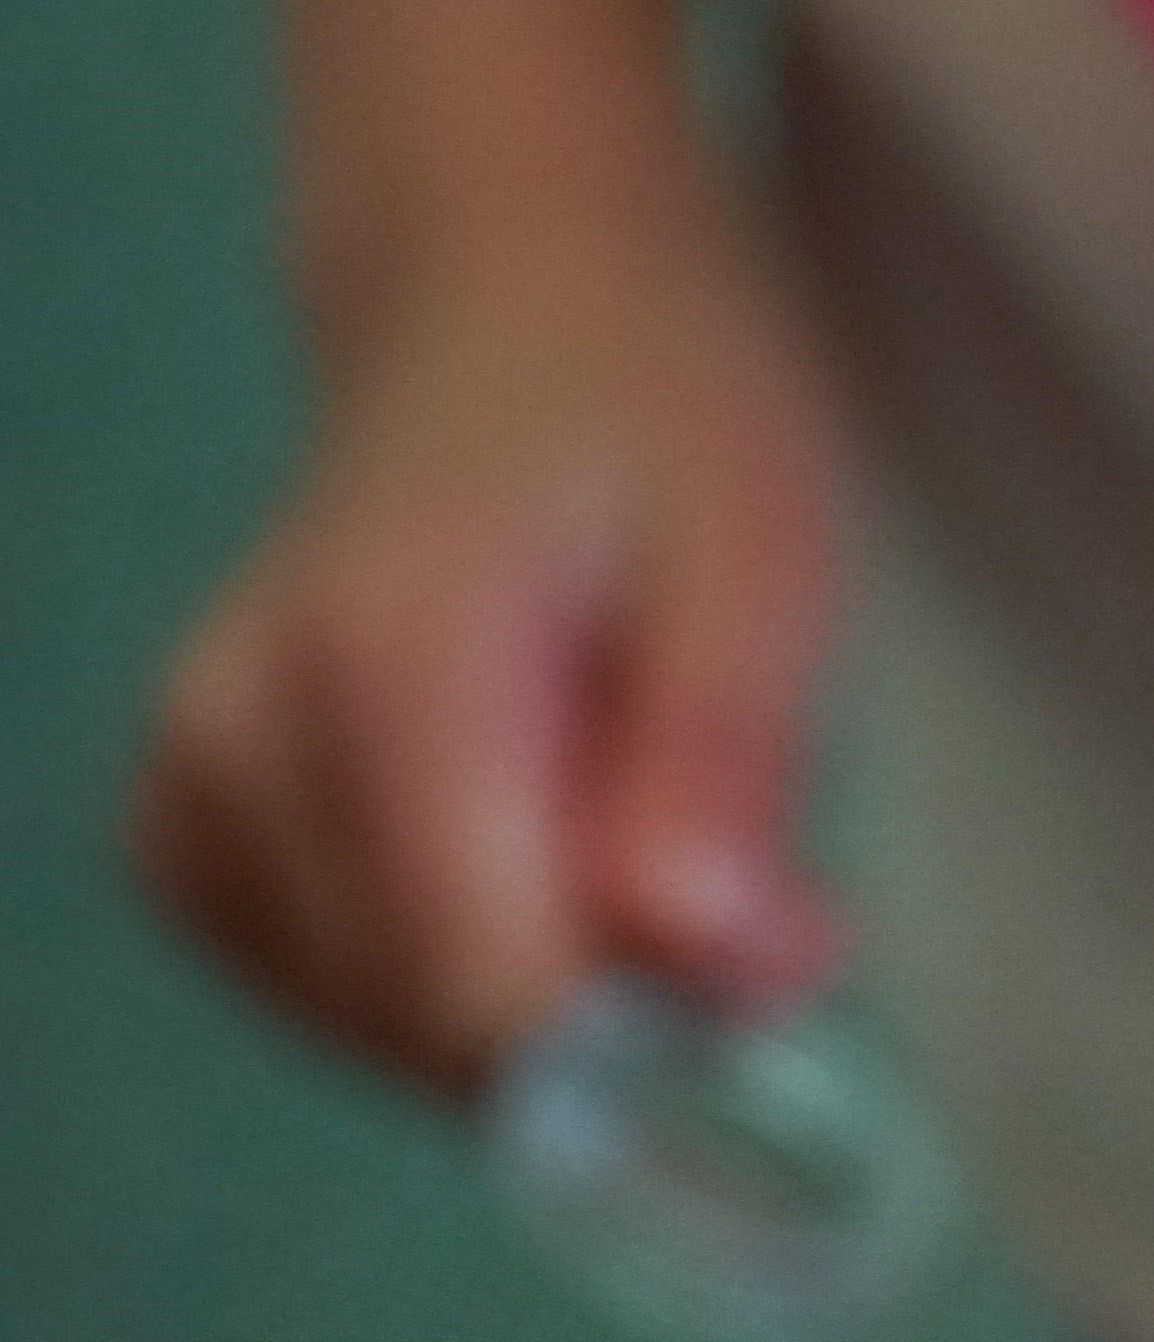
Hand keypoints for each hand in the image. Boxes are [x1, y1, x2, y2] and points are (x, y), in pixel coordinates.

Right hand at [134, 202, 843, 1100]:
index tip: (784, 959)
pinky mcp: (180, 837)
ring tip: (624, 803)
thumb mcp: (758, 557)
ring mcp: (183, 795)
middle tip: (741, 865)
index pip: (483, 986)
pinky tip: (533, 838)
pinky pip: (339, 995)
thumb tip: (715, 972)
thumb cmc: (654, 412)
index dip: (653, 1036)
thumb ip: (721, 767)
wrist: (499, 304)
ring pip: (392, 1032)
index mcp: (381, 666)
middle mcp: (234, 741)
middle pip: (438, 1027)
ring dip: (549, 987)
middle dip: (619, 1007)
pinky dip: (466, 966)